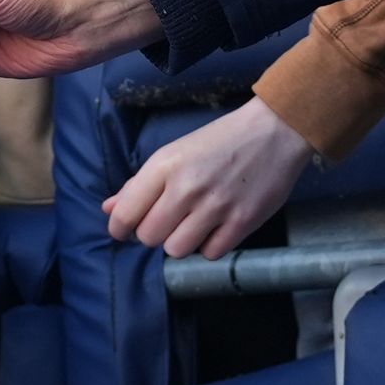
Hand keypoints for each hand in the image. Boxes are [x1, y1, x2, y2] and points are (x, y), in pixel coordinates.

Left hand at [105, 97, 316, 258]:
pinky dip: (210, 245)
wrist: (275, 131)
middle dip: (154, 234)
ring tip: (193, 224)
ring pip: (176, 250)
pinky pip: (210, 253)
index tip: (126, 229)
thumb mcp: (174, 153)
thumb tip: (108, 209)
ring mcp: (216, 206)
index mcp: (165, 165)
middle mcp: (187, 187)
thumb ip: (139, 184)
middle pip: (149, 237)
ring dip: (181, 242)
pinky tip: (217, 226)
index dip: (120, 228)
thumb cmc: (220, 141)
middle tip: (168, 221)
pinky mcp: (242, 222)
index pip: (125, 214)